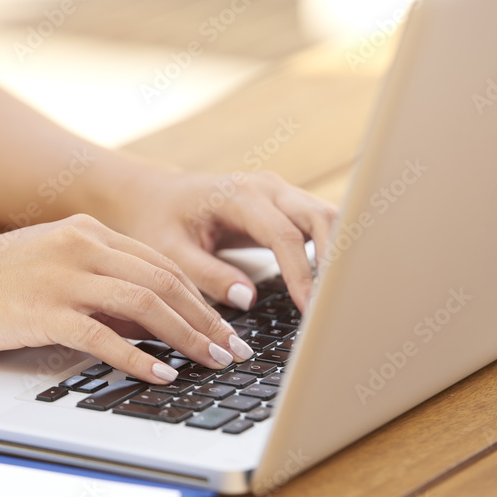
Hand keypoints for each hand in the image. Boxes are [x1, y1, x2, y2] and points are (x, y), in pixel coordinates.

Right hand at [0, 214, 253, 383]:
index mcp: (86, 231)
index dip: (200, 296)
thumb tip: (149, 320)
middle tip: (234, 349)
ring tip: (213, 362)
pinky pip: (102, 336)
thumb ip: (98, 287)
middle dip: (206, 318)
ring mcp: (61, 274)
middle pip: (163, 280)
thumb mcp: (51, 270)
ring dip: (186, 336)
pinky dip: (138, 358)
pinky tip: (160, 375)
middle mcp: (80, 244)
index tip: (225, 325)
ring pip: (144, 303)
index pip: (160, 263)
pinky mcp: (40, 309)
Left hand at [115, 170, 336, 312]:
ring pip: (328, 217)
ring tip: (340, 297)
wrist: (155, 196)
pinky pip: (320, 223)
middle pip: (320, 218)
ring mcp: (280, 193)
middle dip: (334, 261)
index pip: (284, 235)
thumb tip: (248, 299)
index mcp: (238, 195)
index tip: (310, 309)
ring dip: (339, 253)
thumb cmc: (159, 222)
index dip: (301, 274)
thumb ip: (207, 275)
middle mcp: (266, 187)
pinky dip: (332, 249)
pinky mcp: (285, 205)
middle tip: (337, 305)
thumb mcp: (171, 251)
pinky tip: (331, 283)